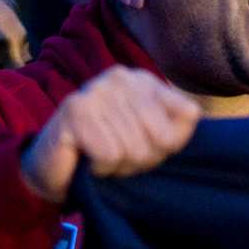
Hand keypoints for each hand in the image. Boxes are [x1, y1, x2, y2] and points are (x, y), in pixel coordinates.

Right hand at [20, 67, 201, 203]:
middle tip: (118, 157)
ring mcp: (95, 89)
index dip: (169, 145)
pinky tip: (87, 159)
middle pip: (160, 136)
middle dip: (142, 159)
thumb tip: (193, 113)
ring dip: (118, 166)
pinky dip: (101, 167)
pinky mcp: (74, 110)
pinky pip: (110, 154)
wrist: (54, 171)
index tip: (146, 146)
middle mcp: (119, 77)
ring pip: (134, 148)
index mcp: (142, 80)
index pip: (187, 115)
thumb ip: (178, 127)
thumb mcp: (150, 142)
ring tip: (100, 157)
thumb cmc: (106, 154)